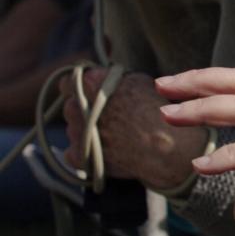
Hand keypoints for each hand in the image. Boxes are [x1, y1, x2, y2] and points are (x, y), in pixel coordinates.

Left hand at [61, 69, 209, 189]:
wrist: (166, 145)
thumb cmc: (157, 110)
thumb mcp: (139, 80)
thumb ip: (113, 79)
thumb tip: (104, 79)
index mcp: (90, 84)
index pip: (67, 83)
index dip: (78, 88)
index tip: (89, 94)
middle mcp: (76, 107)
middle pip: (71, 107)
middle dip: (85, 111)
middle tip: (109, 117)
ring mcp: (76, 134)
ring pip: (74, 130)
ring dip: (86, 132)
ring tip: (113, 136)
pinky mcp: (79, 157)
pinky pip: (73, 153)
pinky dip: (85, 153)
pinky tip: (104, 152)